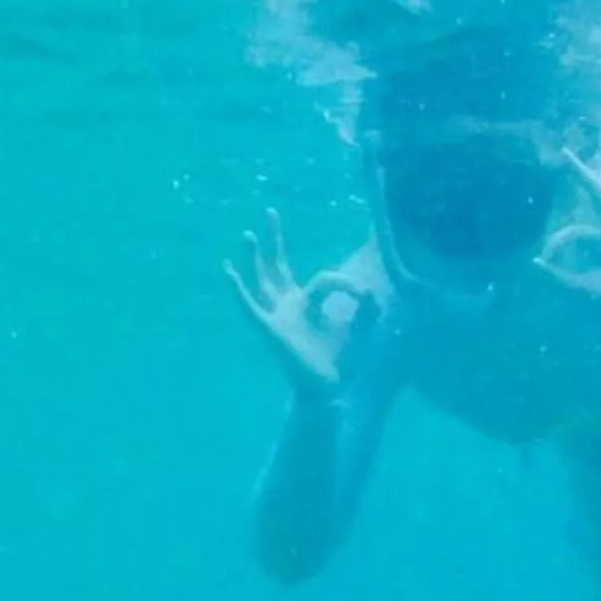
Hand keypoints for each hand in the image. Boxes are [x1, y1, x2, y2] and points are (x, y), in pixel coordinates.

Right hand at [225, 210, 370, 398]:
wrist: (327, 389)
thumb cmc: (338, 361)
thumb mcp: (358, 331)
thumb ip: (367, 311)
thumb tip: (372, 292)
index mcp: (308, 304)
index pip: (323, 279)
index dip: (345, 284)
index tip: (365, 295)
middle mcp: (289, 306)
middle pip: (277, 266)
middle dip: (275, 240)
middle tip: (270, 212)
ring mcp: (277, 316)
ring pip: (262, 281)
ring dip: (254, 258)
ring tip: (248, 234)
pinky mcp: (270, 330)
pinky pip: (250, 308)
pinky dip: (238, 290)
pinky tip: (228, 272)